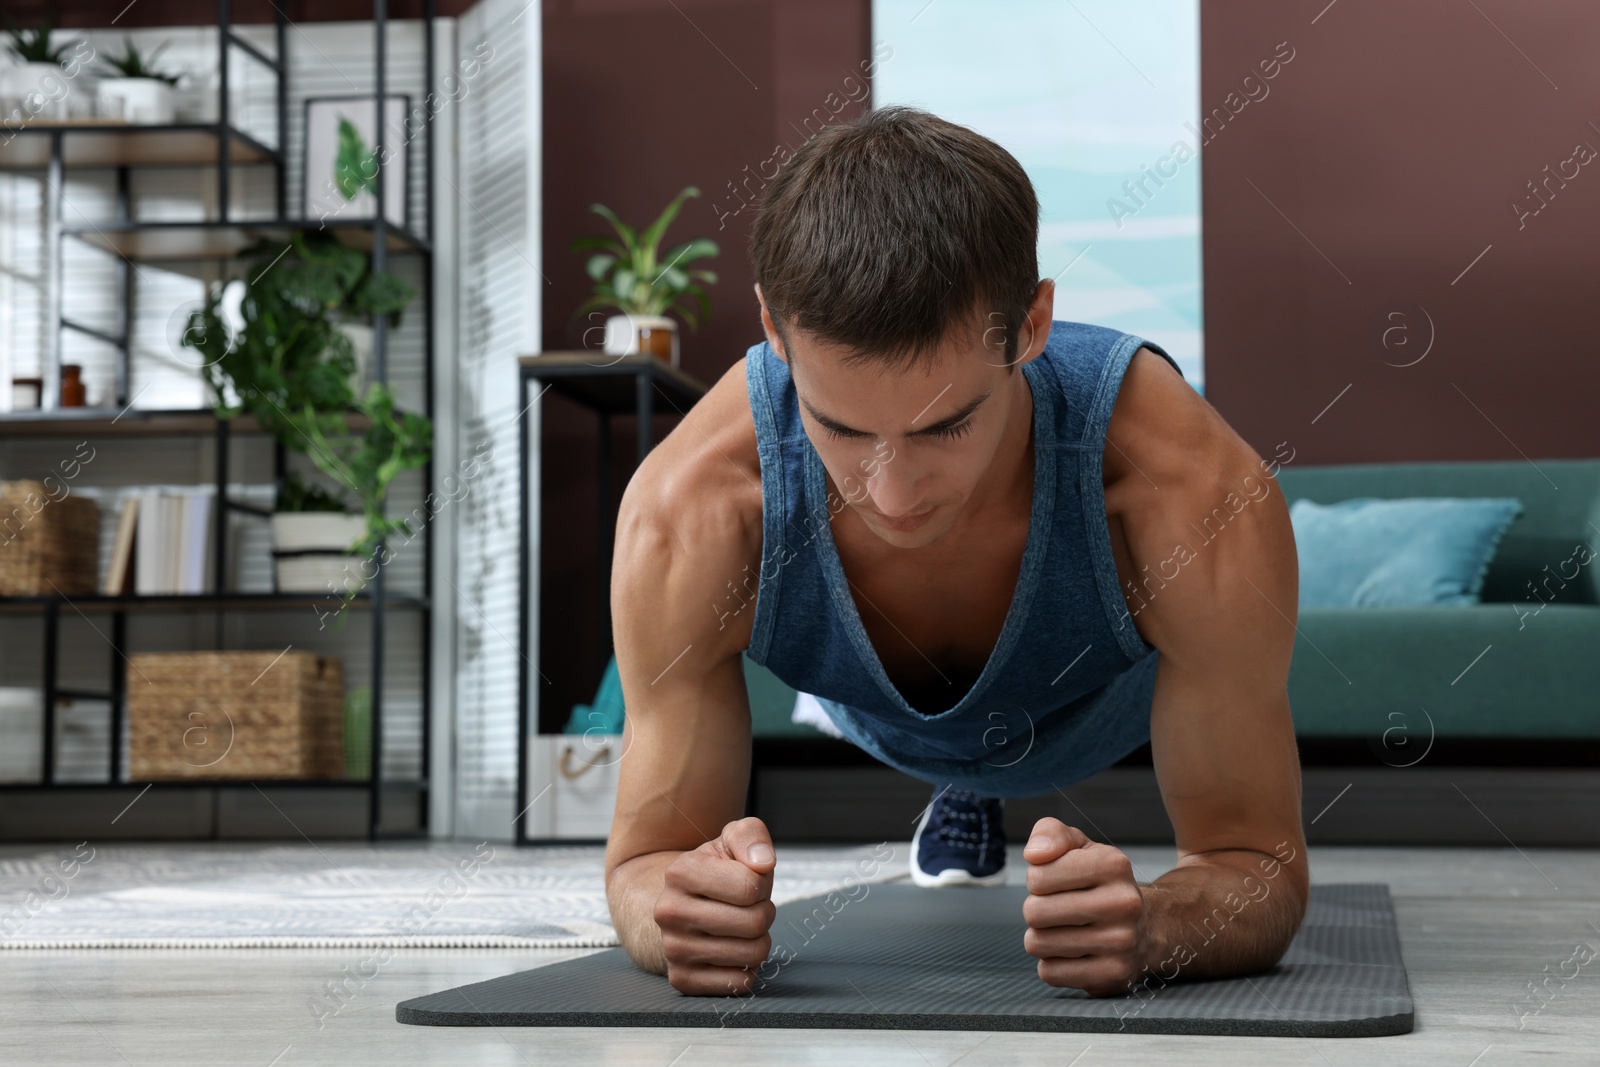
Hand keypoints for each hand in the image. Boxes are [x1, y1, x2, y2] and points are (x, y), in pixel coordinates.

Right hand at [653, 816, 777, 995]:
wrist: (682, 905)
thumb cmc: (716, 872)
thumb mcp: (731, 840)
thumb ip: (752, 837)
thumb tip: (763, 863)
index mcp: (679, 872)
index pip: (751, 886)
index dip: (761, 883)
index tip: (746, 881)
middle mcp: (669, 912)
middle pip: (755, 922)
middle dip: (764, 912)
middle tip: (746, 907)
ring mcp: (672, 949)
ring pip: (753, 954)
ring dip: (758, 940)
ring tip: (739, 927)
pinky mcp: (682, 980)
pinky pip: (742, 982)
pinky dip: (747, 967)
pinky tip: (730, 950)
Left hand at [1021, 817, 1148, 995]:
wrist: (1145, 927)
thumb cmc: (1100, 883)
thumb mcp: (1078, 846)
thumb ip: (1050, 834)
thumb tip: (1034, 854)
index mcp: (1113, 864)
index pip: (1037, 876)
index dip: (1038, 880)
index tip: (1058, 883)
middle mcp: (1123, 903)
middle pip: (1034, 912)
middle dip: (1037, 910)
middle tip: (1059, 909)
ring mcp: (1121, 942)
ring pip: (1038, 944)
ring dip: (1043, 937)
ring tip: (1067, 930)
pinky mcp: (1113, 975)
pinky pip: (1050, 973)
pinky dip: (1052, 964)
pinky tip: (1073, 952)